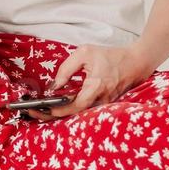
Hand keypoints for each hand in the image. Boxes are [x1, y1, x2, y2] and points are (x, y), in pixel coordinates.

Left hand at [24, 44, 145, 120]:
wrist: (136, 63)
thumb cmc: (111, 56)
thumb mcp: (84, 53)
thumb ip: (66, 69)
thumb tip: (53, 86)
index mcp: (95, 86)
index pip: (74, 106)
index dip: (56, 109)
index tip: (41, 108)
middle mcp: (100, 100)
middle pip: (72, 115)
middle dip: (51, 115)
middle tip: (32, 112)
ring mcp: (103, 104)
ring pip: (77, 114)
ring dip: (58, 113)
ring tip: (38, 110)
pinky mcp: (103, 104)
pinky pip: (83, 110)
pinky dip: (68, 109)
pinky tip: (54, 106)